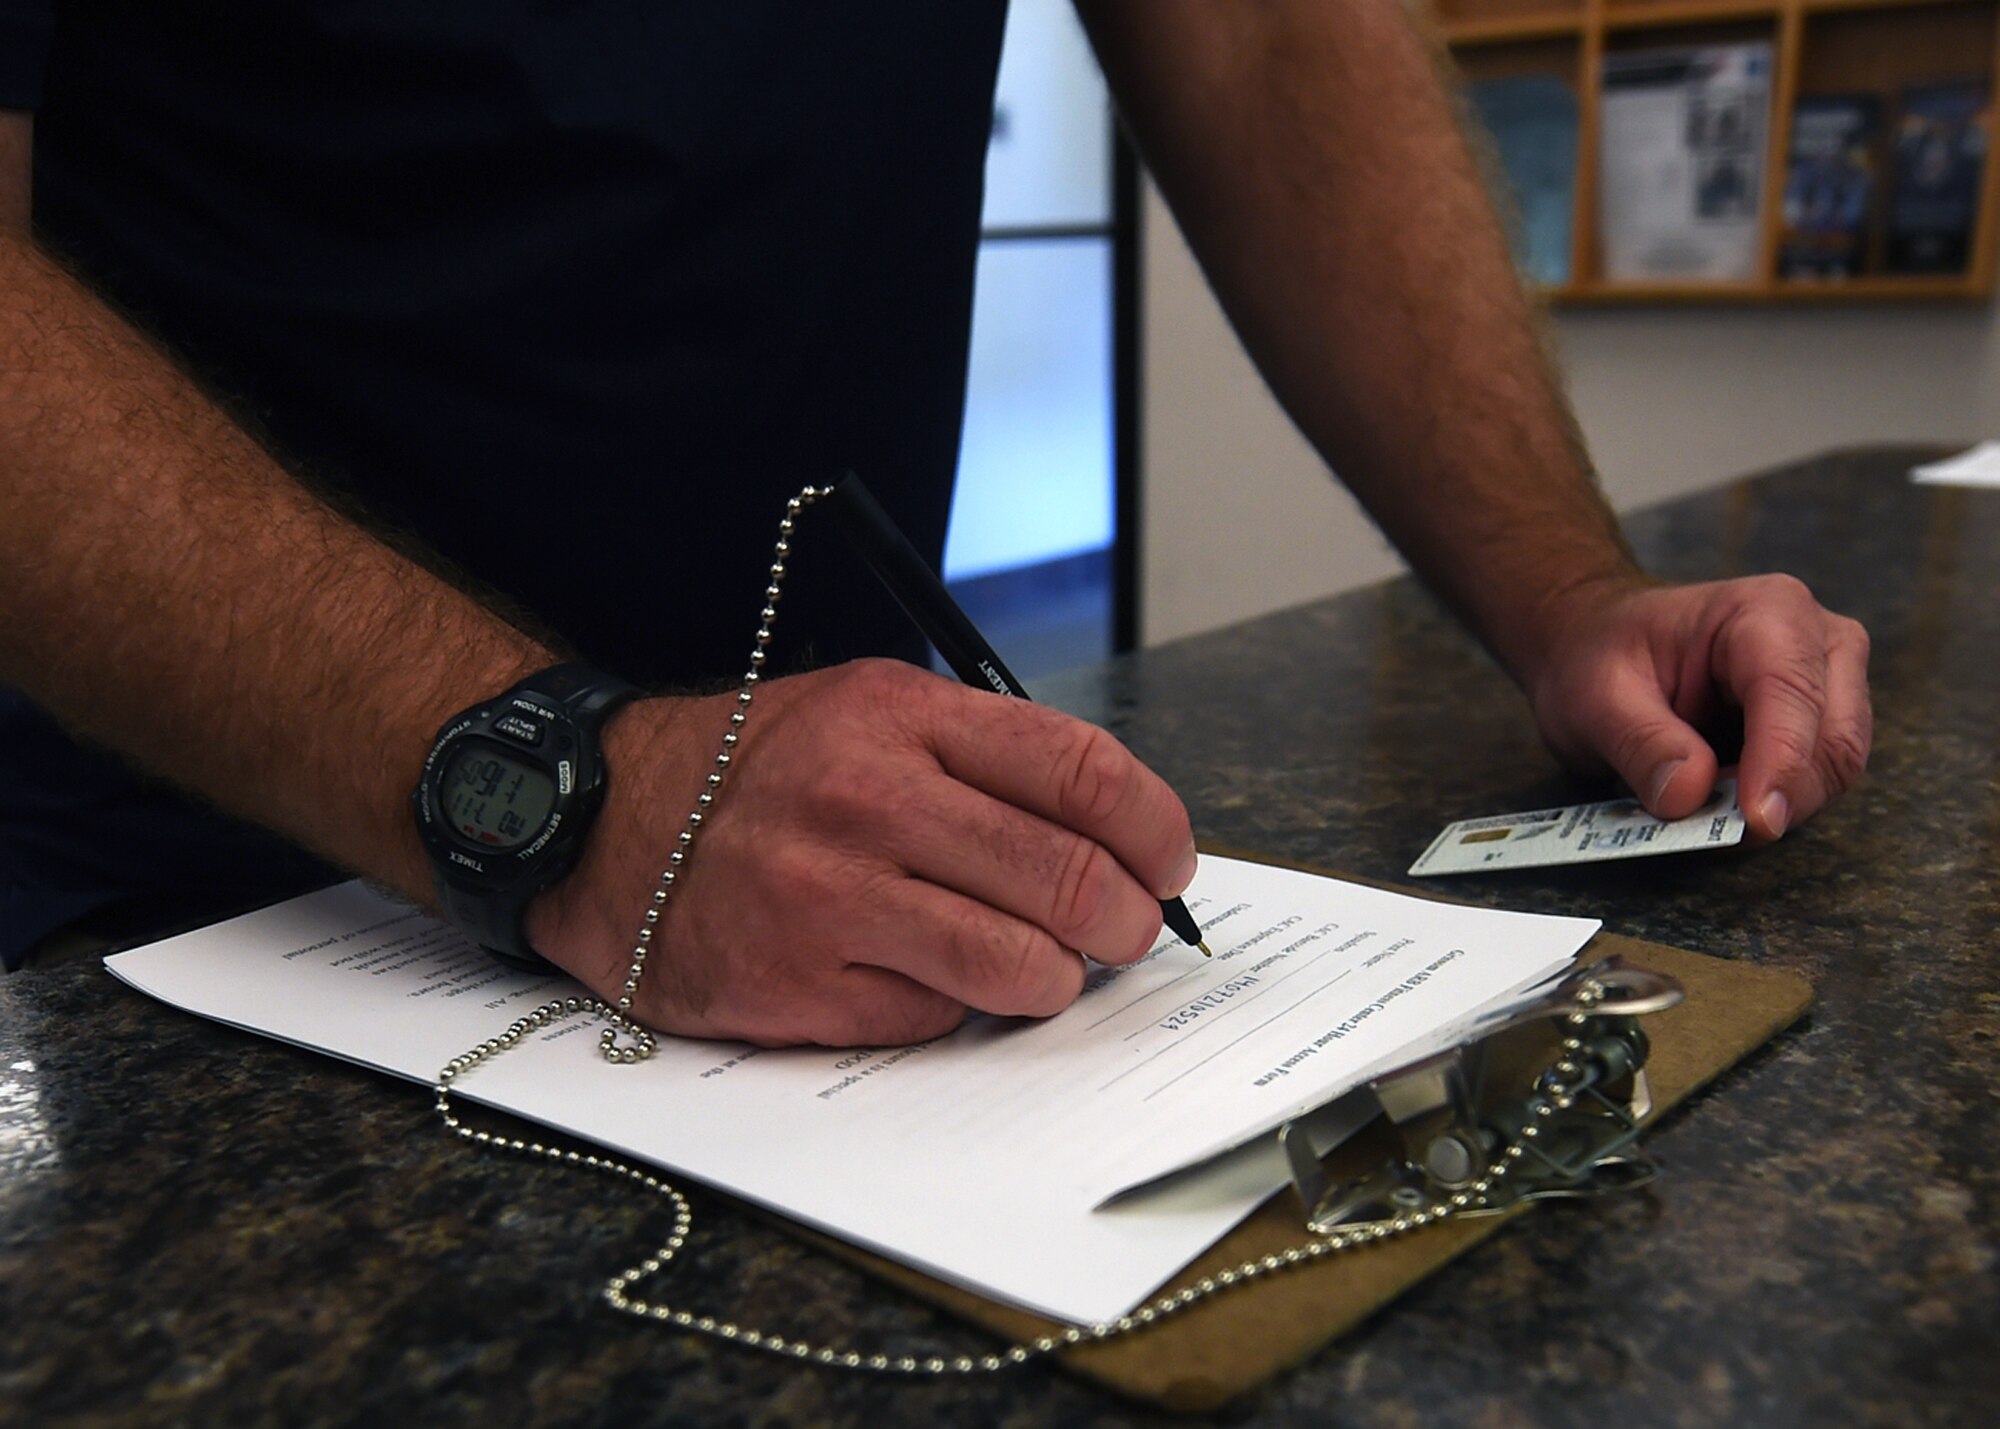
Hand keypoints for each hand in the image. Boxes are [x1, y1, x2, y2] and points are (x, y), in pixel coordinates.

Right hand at [525, 659, 1197, 1045]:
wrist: (605, 824)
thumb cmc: (760, 771)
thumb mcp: (869, 712)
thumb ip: (983, 760)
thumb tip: (1115, 837)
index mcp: (901, 715)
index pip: (1080, 771)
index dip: (1155, 827)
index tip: (1171, 861)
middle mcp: (868, 799)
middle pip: (1067, 874)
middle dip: (1129, 918)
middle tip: (1131, 931)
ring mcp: (830, 897)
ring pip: (1018, 962)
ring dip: (1061, 976)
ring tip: (1053, 967)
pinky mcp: (798, 984)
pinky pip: (939, 1013)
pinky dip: (965, 1004)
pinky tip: (940, 978)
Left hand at [1523, 574, 1870, 841]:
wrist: (1597, 643)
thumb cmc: (1600, 656)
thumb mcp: (1597, 697)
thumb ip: (1643, 744)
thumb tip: (1690, 796)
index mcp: (1766, 613)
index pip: (1793, 693)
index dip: (1781, 763)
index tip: (1755, 820)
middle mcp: (1817, 642)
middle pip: (1834, 740)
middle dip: (1781, 795)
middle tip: (1710, 828)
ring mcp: (1829, 684)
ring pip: (1832, 770)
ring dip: (1774, 805)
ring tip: (1698, 806)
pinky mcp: (1820, 725)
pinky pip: (1815, 782)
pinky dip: (1770, 804)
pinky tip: (1715, 801)